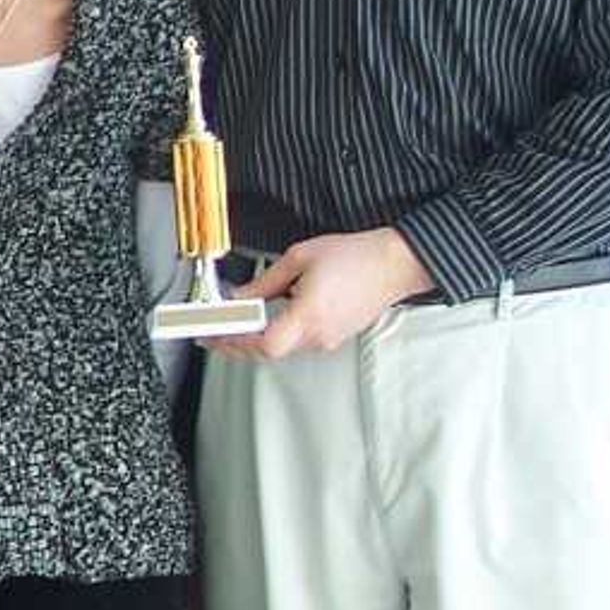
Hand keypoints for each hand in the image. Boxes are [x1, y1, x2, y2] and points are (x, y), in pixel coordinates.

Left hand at [217, 227, 428, 359]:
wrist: (396, 263)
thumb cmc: (357, 257)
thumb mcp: (299, 259)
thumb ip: (264, 282)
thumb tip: (239, 297)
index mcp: (309, 316)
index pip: (264, 345)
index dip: (235, 343)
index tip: (214, 335)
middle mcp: (320, 334)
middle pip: (269, 352)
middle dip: (238, 344)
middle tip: (216, 333)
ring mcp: (330, 338)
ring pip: (284, 349)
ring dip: (258, 339)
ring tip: (237, 326)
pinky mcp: (336, 336)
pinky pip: (300, 342)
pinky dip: (279, 334)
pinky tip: (268, 321)